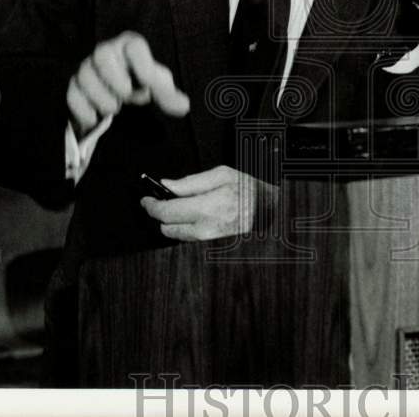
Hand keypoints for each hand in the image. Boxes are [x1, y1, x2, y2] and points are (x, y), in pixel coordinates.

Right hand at [66, 31, 189, 136]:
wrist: (116, 91)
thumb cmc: (140, 80)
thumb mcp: (157, 86)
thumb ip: (169, 94)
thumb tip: (184, 106)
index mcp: (130, 47)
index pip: (135, 46)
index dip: (142, 64)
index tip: (148, 83)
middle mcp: (106, 52)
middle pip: (102, 55)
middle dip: (116, 79)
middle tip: (127, 96)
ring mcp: (87, 67)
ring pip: (84, 76)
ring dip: (101, 97)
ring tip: (114, 108)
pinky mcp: (74, 85)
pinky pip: (72, 94)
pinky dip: (83, 109)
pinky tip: (95, 119)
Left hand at [139, 165, 277, 240]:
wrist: (272, 210)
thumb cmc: (251, 190)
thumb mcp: (223, 175)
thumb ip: (191, 181)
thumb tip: (168, 185)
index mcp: (207, 207)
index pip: (166, 212)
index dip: (151, 205)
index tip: (146, 199)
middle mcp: (205, 228)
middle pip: (167, 227)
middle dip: (161, 213)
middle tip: (163, 199)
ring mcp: (209, 239)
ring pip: (176, 234)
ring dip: (173, 220)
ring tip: (182, 205)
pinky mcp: (212, 244)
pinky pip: (189, 236)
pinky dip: (185, 226)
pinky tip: (195, 213)